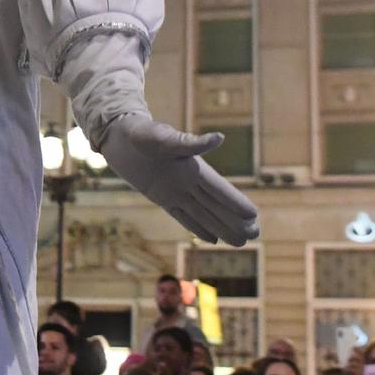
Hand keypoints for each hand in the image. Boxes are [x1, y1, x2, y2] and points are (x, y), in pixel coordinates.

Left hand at [99, 117, 258, 244]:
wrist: (119, 136)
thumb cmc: (141, 132)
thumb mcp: (163, 138)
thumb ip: (189, 143)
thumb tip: (219, 138)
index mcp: (193, 167)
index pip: (219, 189)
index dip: (235, 202)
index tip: (253, 216)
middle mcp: (188, 181)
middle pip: (216, 205)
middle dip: (235, 220)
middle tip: (256, 235)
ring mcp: (176, 190)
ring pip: (203, 214)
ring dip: (221, 227)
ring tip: (239, 242)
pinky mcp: (161, 196)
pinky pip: (182, 216)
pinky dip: (197, 227)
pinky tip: (212, 239)